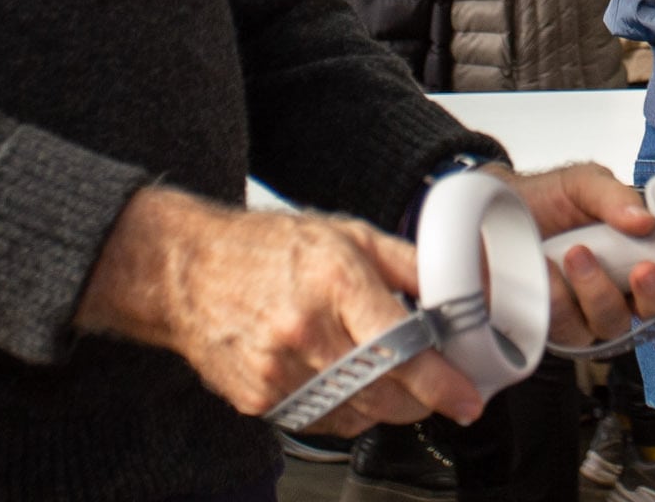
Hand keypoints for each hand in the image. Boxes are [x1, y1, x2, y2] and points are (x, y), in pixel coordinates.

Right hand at [77, 185, 481, 433]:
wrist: (187, 271)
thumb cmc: (267, 247)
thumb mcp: (348, 233)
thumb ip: (408, 264)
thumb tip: (458, 291)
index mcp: (334, 281)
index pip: (401, 346)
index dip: (441, 382)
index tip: (466, 398)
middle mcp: (305, 330)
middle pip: (383, 391)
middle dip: (421, 398)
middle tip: (436, 387)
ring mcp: (278, 371)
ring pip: (356, 414)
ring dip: (385, 405)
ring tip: (388, 378)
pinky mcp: (259, 399)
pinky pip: (321, 421)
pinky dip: (346, 410)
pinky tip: (345, 383)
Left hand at [496, 161, 654, 347]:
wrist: (489, 208)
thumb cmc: (543, 199)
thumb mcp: (582, 184)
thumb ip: (615, 196)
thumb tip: (646, 220)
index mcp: (632, 259)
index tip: (651, 268)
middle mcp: (612, 292)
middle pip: (646, 317)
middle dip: (643, 296)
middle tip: (634, 269)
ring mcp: (580, 314)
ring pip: (604, 325)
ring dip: (593, 292)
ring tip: (572, 255)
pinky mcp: (549, 327)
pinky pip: (562, 328)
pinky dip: (555, 299)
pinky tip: (542, 271)